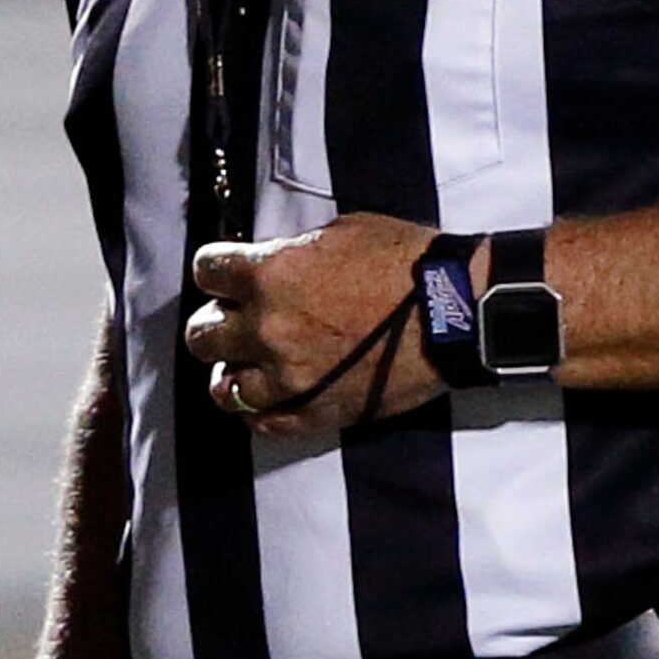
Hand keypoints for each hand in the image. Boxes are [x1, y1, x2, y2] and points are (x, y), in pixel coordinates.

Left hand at [186, 212, 447, 433]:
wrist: (456, 311)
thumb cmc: (405, 262)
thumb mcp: (339, 234)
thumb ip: (292, 253)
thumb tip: (275, 263)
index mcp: (268, 275)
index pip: (206, 271)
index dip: (216, 271)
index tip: (227, 276)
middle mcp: (267, 328)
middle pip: (202, 335)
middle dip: (216, 324)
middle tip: (237, 323)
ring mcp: (288, 377)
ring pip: (225, 388)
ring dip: (234, 373)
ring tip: (250, 367)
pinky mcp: (315, 413)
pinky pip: (263, 424)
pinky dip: (260, 412)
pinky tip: (270, 398)